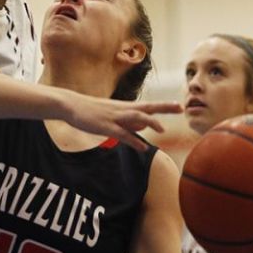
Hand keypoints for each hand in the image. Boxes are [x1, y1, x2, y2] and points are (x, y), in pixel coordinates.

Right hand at [65, 94, 182, 150]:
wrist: (71, 105)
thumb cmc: (91, 110)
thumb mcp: (113, 114)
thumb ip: (129, 121)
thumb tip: (144, 127)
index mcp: (125, 106)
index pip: (149, 105)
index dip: (164, 106)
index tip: (179, 106)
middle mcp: (123, 110)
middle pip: (147, 108)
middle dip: (164, 108)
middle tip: (180, 108)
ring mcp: (114, 118)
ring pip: (135, 118)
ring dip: (150, 122)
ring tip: (163, 130)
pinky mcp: (105, 127)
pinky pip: (122, 134)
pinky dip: (133, 140)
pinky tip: (142, 147)